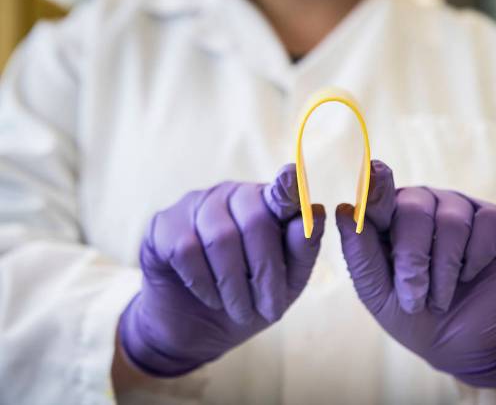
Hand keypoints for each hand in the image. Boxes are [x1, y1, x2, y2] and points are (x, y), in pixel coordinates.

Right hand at [119, 164, 325, 376]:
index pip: (282, 189)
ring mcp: (195, 205)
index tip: (293, 180)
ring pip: (220, 238)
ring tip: (240, 311)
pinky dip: (203, 282)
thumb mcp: (285, 283)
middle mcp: (231, 195)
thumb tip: (317, 211)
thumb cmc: (249, 299)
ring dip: (235, 285)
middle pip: (254, 220)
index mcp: (266, 203)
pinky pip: (186, 250)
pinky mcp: (163, 226)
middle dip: (266, 272)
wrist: (197, 330)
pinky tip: (211, 298)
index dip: (288, 188)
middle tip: (270, 311)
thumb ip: (302, 249)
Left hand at [336, 160, 495, 387]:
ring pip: (453, 221)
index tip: (373, 173)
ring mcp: (459, 207)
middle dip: (412, 259)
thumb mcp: (376, 291)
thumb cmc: (409, 312)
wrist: (458, 340)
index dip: (376, 188)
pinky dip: (477, 258)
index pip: (378, 193)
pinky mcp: (495, 220)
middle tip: (413, 299)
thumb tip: (344, 209)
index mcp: (386, 214)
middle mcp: (422, 202)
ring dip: (444, 270)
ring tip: (438, 299)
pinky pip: (488, 223)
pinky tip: (468, 276)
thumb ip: (359, 253)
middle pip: (415, 210)